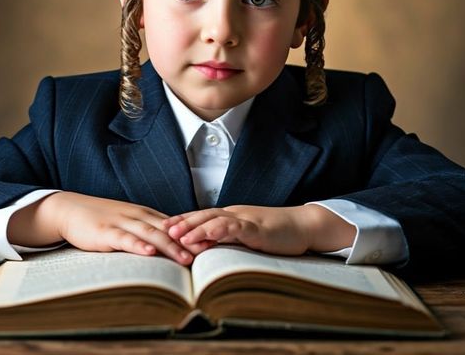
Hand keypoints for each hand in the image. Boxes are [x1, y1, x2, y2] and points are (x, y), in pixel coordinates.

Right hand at [9, 191, 193, 264]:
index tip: (215, 246)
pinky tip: (148, 253)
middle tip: (209, 255)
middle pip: (168, 229)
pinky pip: (124, 238)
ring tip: (186, 259)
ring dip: (170, 246)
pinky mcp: (105, 232)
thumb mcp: (128, 222)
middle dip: (189, 242)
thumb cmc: (100, 219)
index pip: (175, 225)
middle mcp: (137, 216)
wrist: (69, 209)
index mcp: (145, 214)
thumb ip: (149, 232)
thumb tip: (176, 247)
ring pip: (150, 234)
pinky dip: (137, 245)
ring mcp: (121, 223)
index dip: (195, 235)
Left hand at [164, 203, 351, 255]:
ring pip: (215, 220)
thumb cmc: (275, 234)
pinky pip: (237, 228)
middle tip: (161, 230)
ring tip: (178, 236)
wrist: (303, 226)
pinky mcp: (258, 228)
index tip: (161, 227)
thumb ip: (229, 240)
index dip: (181, 221)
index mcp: (230, 216)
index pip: (200, 217)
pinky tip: (210, 235)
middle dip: (181, 222)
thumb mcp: (247, 237)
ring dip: (195, 227)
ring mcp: (246, 220)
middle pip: (202, 215)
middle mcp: (234, 214)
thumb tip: (207, 251)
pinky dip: (221, 231)